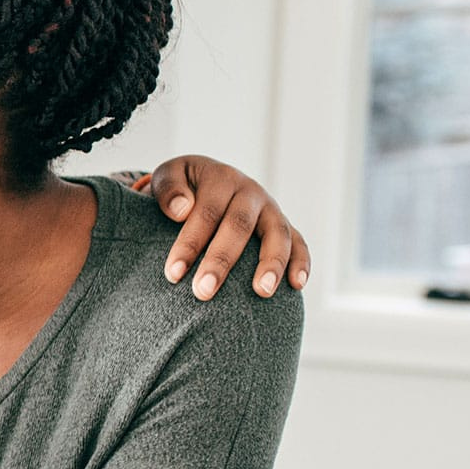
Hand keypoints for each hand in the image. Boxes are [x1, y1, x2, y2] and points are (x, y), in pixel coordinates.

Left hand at [147, 155, 310, 300]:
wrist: (208, 180)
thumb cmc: (182, 187)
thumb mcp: (169, 176)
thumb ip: (168, 189)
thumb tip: (182, 210)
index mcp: (220, 178)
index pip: (206, 213)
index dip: (190, 243)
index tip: (173, 274)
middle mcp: (249, 192)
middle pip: (238, 226)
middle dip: (221, 261)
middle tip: (203, 292)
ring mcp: (270, 209)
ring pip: (277, 234)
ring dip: (271, 263)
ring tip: (261, 292)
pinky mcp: (284, 226)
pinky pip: (299, 242)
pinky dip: (301, 262)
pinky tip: (296, 286)